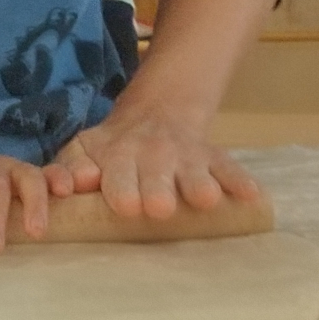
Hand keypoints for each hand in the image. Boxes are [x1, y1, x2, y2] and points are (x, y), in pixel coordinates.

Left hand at [51, 100, 260, 219]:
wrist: (157, 112)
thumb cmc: (112, 149)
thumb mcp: (83, 150)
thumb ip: (69, 168)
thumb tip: (66, 186)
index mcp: (118, 155)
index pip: (117, 173)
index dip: (120, 187)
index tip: (125, 206)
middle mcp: (153, 154)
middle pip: (156, 174)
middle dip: (158, 189)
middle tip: (160, 207)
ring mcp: (186, 155)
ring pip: (194, 171)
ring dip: (198, 184)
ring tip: (206, 199)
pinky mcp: (214, 157)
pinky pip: (229, 167)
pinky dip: (240, 180)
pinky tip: (252, 195)